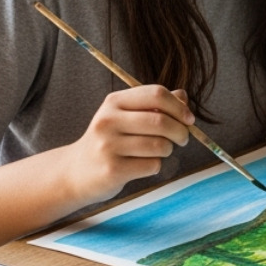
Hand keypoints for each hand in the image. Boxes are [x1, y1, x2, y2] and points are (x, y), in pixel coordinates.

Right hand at [63, 85, 192, 202]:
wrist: (76, 171)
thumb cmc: (110, 140)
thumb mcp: (126, 115)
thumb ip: (155, 104)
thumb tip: (183, 96)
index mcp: (114, 102)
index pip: (156, 94)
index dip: (179, 107)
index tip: (189, 119)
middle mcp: (108, 121)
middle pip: (161, 121)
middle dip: (181, 131)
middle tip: (182, 139)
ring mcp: (108, 146)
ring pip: (160, 146)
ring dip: (168, 150)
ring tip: (158, 152)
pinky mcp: (112, 170)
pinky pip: (153, 165)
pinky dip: (155, 166)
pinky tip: (141, 165)